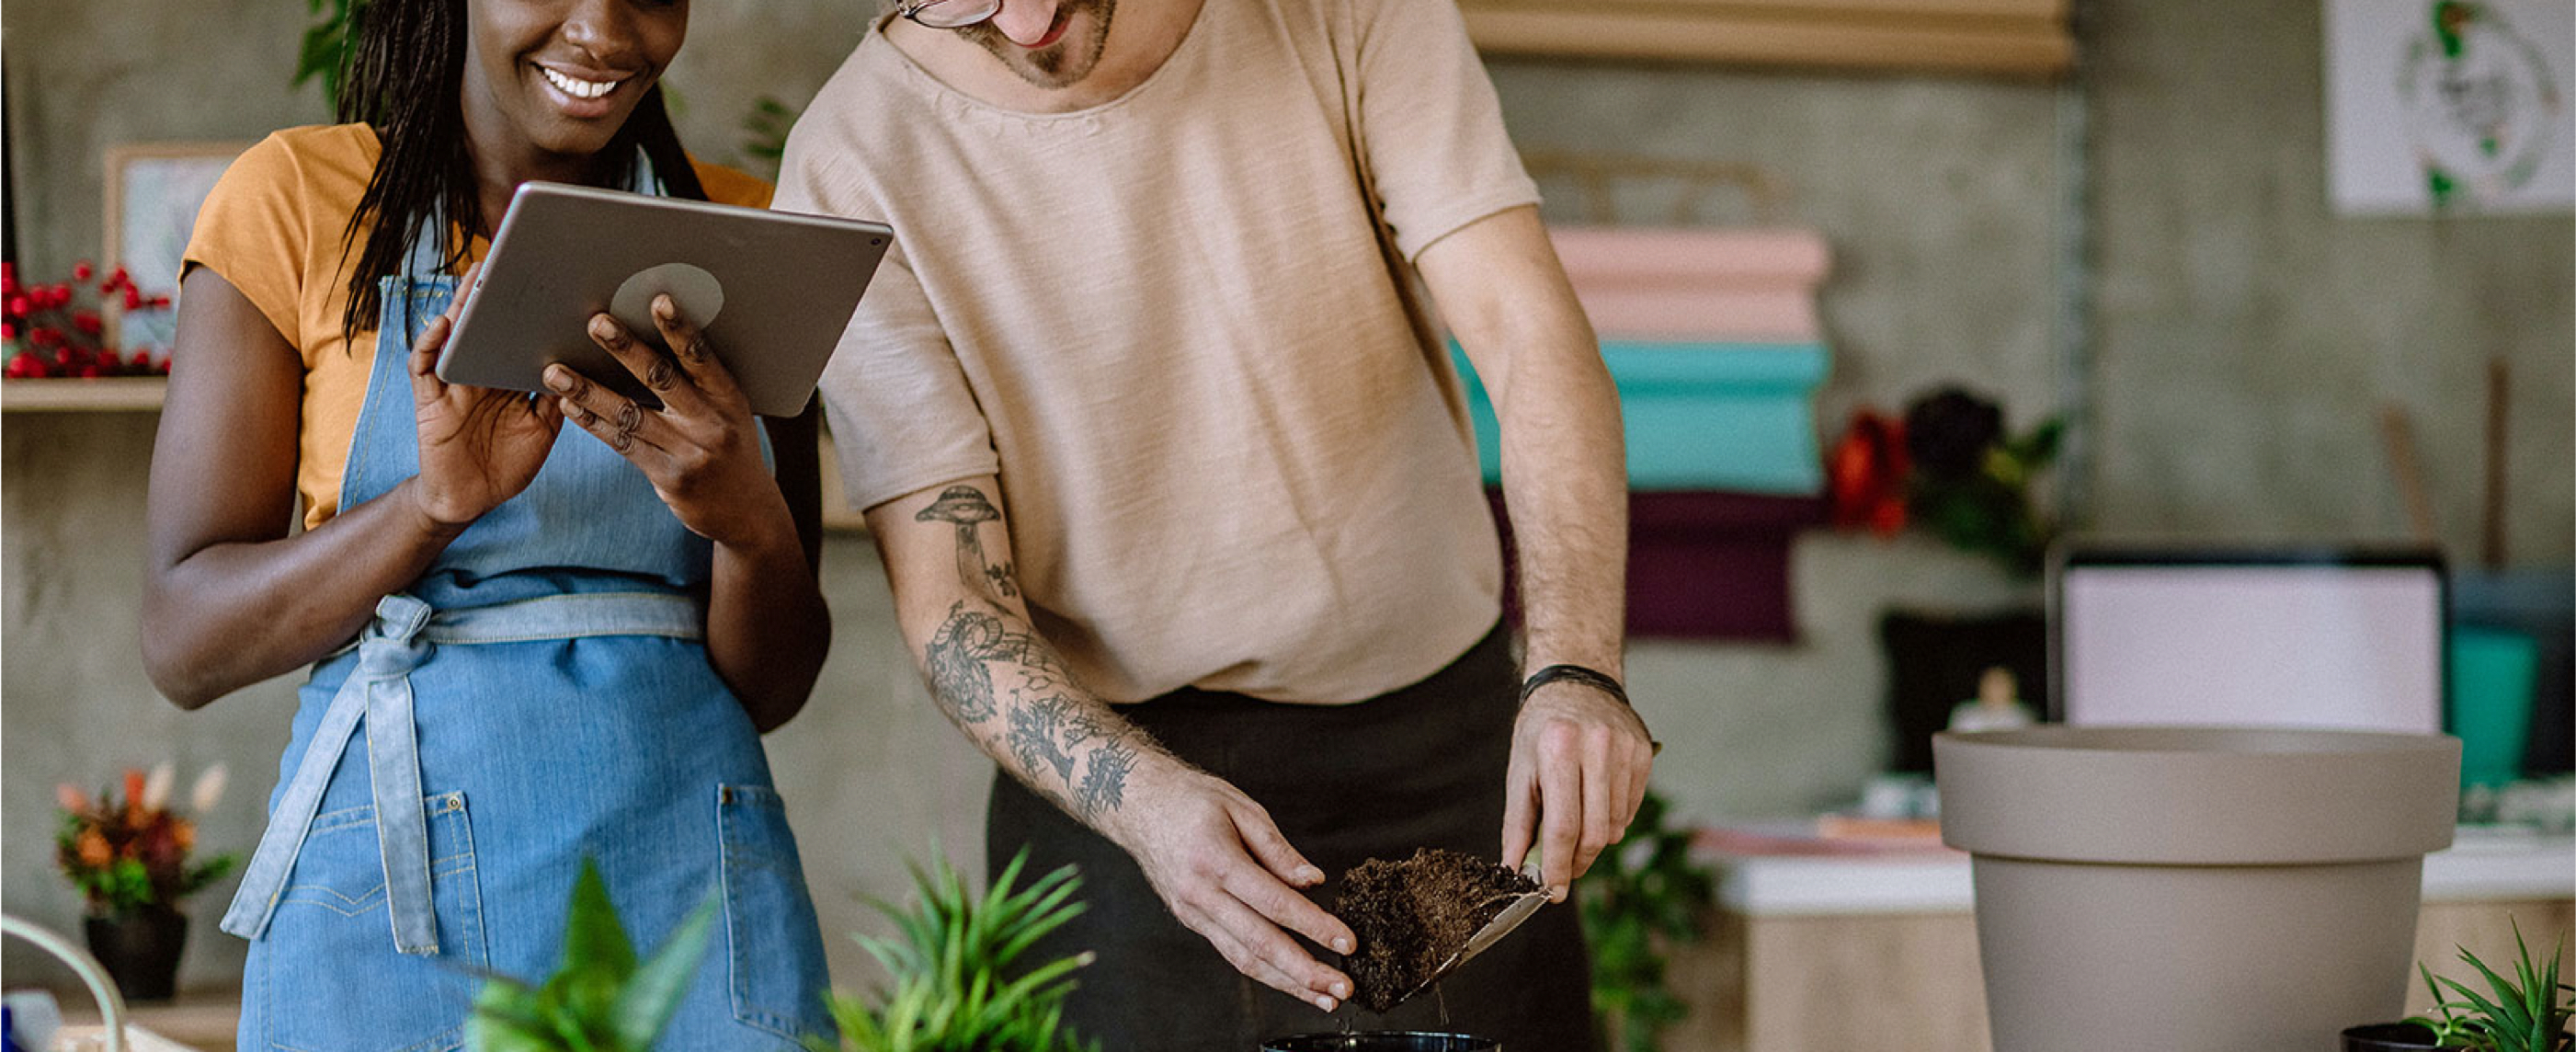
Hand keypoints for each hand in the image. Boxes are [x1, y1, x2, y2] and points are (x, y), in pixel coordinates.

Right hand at [409, 265, 564, 527]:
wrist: (470, 499)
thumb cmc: (507, 464)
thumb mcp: (542, 430)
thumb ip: (557, 399)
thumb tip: (586, 367)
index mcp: (508, 377)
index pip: (518, 335)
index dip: (530, 311)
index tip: (553, 282)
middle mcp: (481, 373)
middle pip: (485, 326)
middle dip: (494, 295)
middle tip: (510, 259)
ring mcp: (454, 383)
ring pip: (455, 335)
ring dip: (461, 305)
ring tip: (474, 277)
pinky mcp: (430, 399)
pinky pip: (424, 366)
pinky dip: (431, 344)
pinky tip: (443, 326)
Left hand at [543, 294, 790, 548]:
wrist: (747, 512)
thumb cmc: (731, 449)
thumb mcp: (730, 413)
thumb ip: (700, 383)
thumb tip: (652, 340)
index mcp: (730, 399)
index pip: (702, 358)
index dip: (680, 329)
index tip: (658, 301)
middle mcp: (712, 424)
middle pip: (663, 380)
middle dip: (626, 349)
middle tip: (597, 323)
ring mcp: (690, 453)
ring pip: (632, 414)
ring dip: (589, 390)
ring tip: (555, 372)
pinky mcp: (669, 478)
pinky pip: (623, 444)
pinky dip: (593, 423)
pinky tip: (568, 407)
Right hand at [1107, 761, 1357, 1011]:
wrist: (1137, 805)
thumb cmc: (1192, 800)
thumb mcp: (1241, 807)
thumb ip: (1278, 850)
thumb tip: (1313, 882)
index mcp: (1215, 860)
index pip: (1274, 903)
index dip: (1314, 926)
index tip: (1347, 942)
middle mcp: (1200, 894)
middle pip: (1259, 943)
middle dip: (1305, 971)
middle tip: (1342, 989)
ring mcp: (1192, 912)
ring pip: (1244, 959)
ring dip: (1288, 983)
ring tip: (1324, 998)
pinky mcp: (1191, 920)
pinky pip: (1231, 952)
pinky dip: (1264, 971)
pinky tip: (1291, 980)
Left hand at [1500, 680, 1654, 900]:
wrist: (1576, 681)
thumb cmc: (1541, 729)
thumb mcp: (1520, 771)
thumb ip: (1518, 824)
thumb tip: (1516, 869)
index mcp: (1558, 748)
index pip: (1563, 825)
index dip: (1558, 865)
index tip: (1553, 891)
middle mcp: (1596, 746)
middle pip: (1594, 831)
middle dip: (1578, 861)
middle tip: (1565, 870)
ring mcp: (1625, 749)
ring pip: (1616, 826)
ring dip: (1595, 841)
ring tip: (1576, 826)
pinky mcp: (1643, 753)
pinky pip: (1631, 810)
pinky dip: (1612, 820)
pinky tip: (1596, 804)